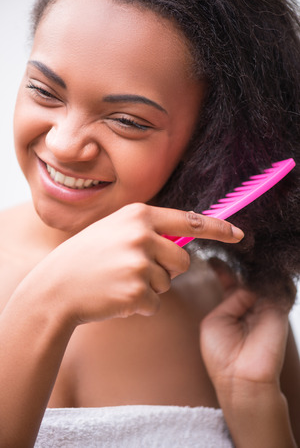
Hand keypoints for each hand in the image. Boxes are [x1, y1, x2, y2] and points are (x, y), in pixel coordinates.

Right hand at [40, 204, 243, 324]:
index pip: (188, 220)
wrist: (54, 288)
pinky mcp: (136, 292)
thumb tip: (183, 239)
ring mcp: (139, 264)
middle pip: (183, 261)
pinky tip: (115, 297)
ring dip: (150, 288)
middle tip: (136, 271)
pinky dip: (139, 306)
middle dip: (168, 271)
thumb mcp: (114, 230)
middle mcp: (141, 235)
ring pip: (168, 284)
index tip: (238, 233)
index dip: (217, 228)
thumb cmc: (85, 258)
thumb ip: (148, 230)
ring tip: (119, 281)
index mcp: (138, 215)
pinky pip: (154, 303)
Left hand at [200, 258, 291, 390]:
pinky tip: (263, 261)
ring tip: (248, 247)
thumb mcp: (215, 321)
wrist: (240, 378)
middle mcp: (249, 306)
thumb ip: (230, 300)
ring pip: (265, 278)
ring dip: (258, 264)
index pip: (230, 282)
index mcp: (231, 309)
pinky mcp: (279, 310)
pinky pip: (280, 286)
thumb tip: (246, 286)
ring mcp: (265, 307)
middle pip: (248, 276)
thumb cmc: (221, 354)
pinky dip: (274, 273)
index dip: (223, 268)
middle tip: (234, 242)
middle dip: (242, 261)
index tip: (213, 255)